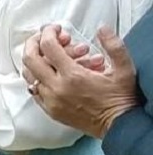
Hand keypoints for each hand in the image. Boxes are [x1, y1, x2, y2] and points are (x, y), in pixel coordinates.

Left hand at [21, 25, 139, 138]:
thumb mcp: (124, 70)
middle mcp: (56, 88)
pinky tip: (50, 71)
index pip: (48, 47)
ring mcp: (50, 100)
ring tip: (49, 53)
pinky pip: (33, 89)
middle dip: (34, 42)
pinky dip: (37, 77)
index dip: (48, 32)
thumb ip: (114, 46)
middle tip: (44, 36)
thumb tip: (102, 29)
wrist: (119, 126)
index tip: (55, 28)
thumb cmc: (121, 98)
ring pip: (28, 74)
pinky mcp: (50, 110)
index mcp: (72, 76)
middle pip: (30, 58)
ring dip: (35, 59)